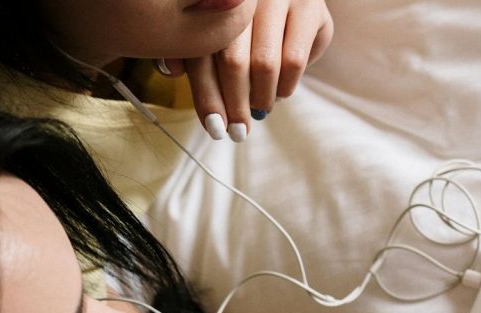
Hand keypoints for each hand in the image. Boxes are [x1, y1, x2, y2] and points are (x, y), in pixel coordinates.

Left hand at [158, 0, 332, 140]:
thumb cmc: (251, 19)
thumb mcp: (222, 30)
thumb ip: (196, 48)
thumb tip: (171, 71)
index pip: (203, 52)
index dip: (207, 94)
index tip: (214, 127)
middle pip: (232, 60)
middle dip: (235, 104)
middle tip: (238, 132)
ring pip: (264, 64)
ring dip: (261, 98)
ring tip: (260, 110)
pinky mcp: (309, 8)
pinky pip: (294, 60)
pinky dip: (286, 86)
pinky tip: (280, 93)